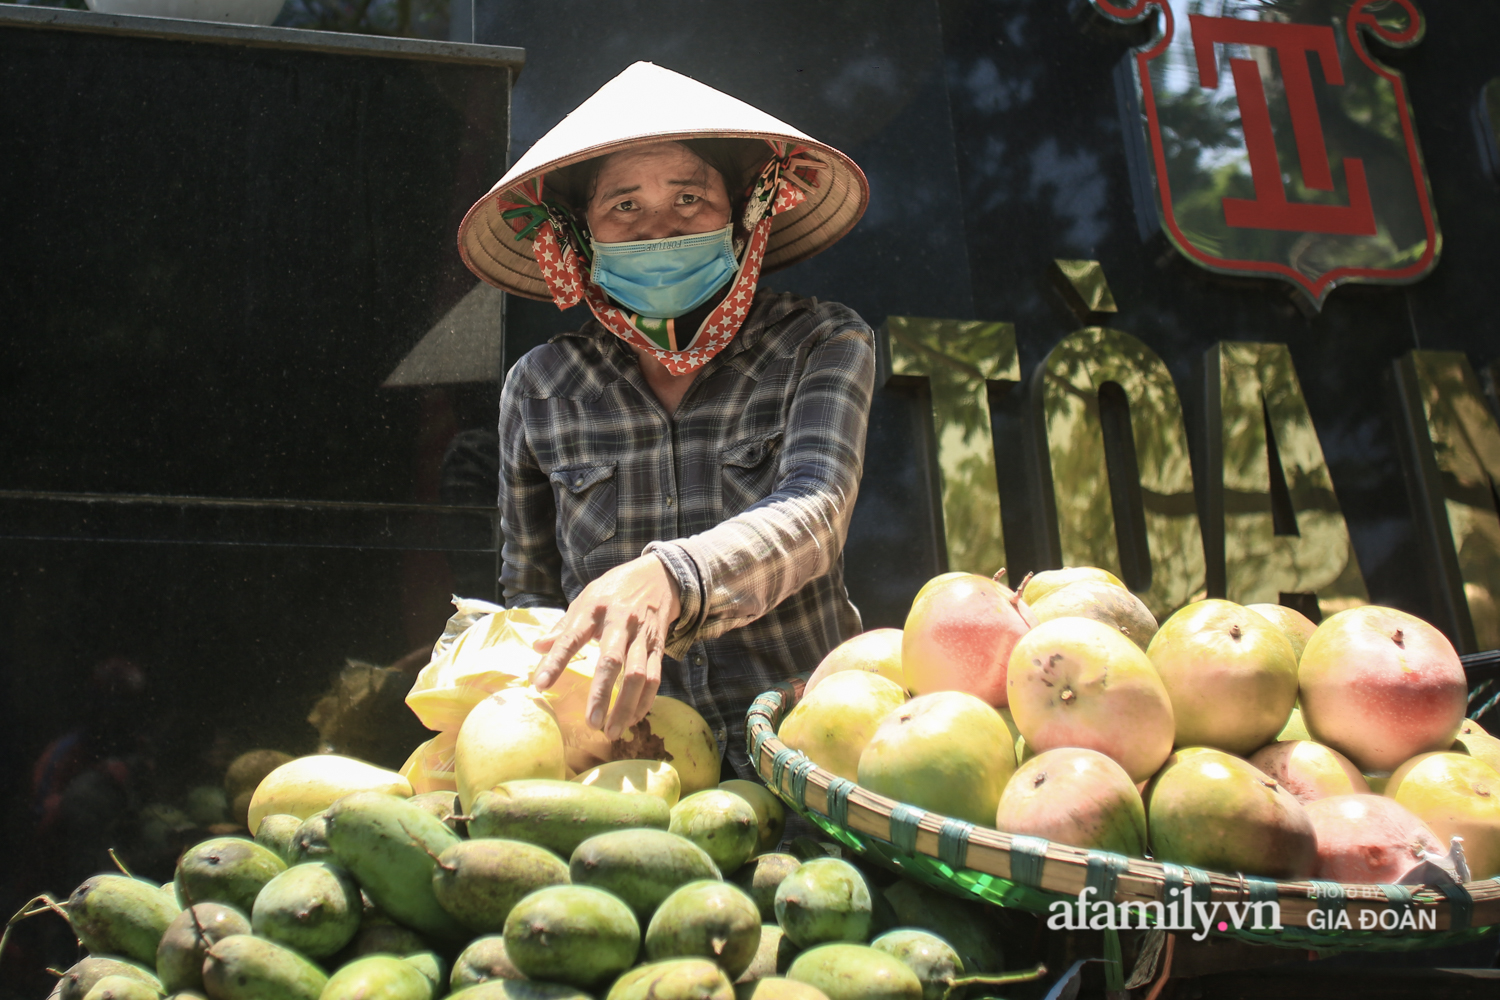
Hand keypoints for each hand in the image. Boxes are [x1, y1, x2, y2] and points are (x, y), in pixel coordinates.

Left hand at [532, 554, 680, 738]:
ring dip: (626, 706)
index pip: (572, 638)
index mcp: (595, 609)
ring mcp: (643, 636)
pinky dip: (645, 701)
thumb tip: (537, 647)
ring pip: (638, 675)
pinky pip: (655, 677)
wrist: (660, 576)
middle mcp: (621, 622)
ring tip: (612, 731)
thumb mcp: (585, 598)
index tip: (540, 686)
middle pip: (612, 662)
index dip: (556, 662)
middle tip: (591, 723)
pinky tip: (633, 719)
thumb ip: (563, 626)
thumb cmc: (615, 590)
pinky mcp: (658, 646)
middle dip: (601, 694)